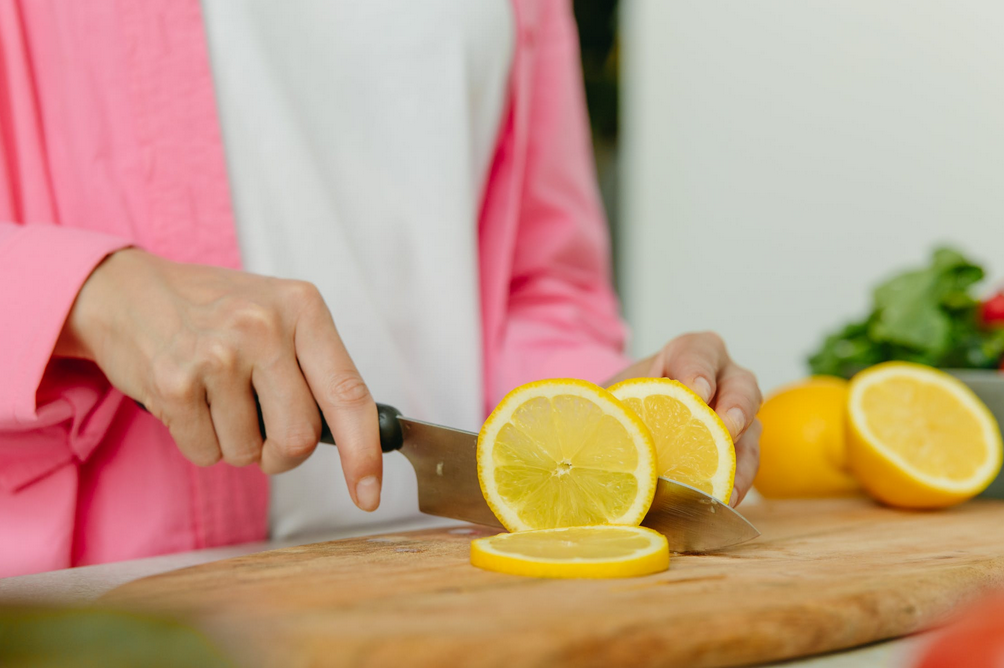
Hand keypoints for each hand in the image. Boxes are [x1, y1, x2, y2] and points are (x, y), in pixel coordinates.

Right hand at [55, 249, 381, 510]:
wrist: (128, 291)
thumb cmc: (216, 311)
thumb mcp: (279, 314)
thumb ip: (317, 367)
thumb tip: (356, 440)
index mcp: (303, 309)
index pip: (348, 393)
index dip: (363, 452)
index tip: (369, 494)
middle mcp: (264, 328)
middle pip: (299, 439)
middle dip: (282, 453)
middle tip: (263, 428)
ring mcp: (217, 354)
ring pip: (249, 452)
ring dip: (236, 444)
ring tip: (217, 398)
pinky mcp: (173, 382)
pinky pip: (205, 453)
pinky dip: (200, 442)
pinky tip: (190, 400)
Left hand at [605, 332, 761, 507]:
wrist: (630, 423)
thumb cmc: (624, 404)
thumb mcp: (608, 400)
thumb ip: (597, 410)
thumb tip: (564, 439)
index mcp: (689, 354)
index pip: (699, 352)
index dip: (699, 369)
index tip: (694, 391)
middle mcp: (723, 378)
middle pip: (742, 386)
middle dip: (737, 406)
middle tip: (725, 429)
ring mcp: (737, 415)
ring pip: (752, 430)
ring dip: (741, 458)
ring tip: (727, 485)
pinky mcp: (740, 447)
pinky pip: (747, 464)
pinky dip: (736, 483)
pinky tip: (722, 502)